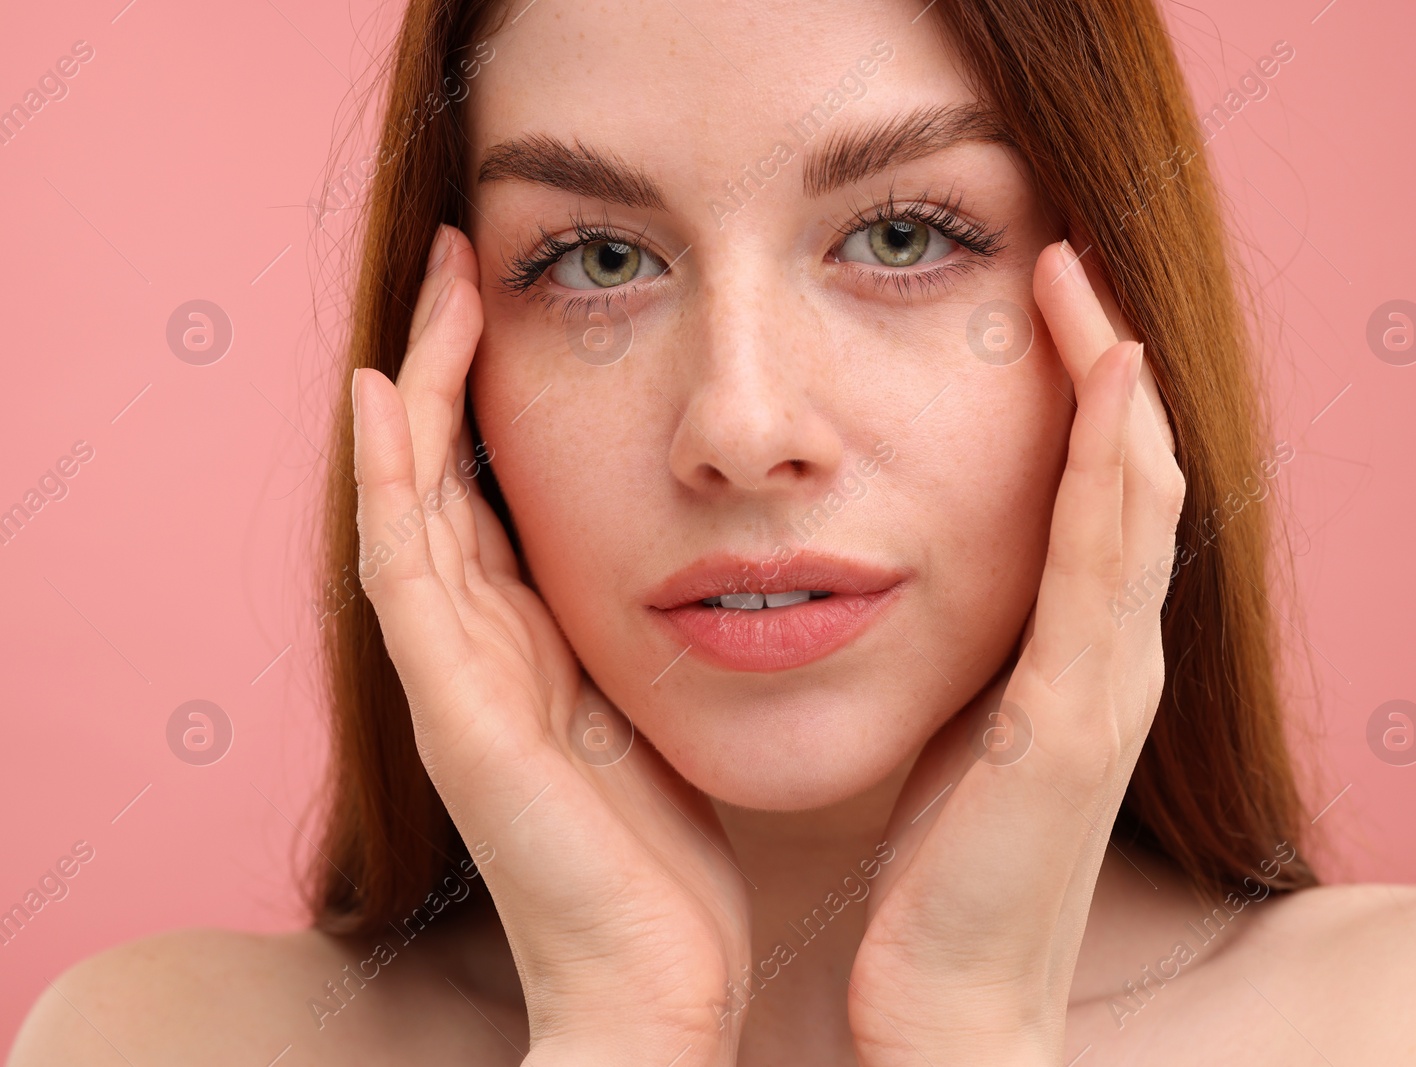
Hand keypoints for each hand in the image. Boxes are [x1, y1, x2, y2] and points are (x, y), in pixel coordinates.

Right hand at [353, 224, 749, 1065]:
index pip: (497, 497)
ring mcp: (457, 682)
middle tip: (468, 256)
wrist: (653, 989)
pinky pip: (408, 575)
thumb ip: (649, 645)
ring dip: (421, 391)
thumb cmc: (670, 865)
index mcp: (534, 651)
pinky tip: (389, 394)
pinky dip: (391, 482)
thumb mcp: (662, 718)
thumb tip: (705, 567)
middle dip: (454, 367)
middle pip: (446, 478)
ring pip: (413, 504)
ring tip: (438, 286)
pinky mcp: (457, 715)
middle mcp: (481, 653)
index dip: (498, 401)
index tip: (528, 303)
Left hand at [847, 239, 1183, 1065]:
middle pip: (1129, 480)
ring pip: (1133, 505)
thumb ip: (965, 656)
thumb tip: (903, 578)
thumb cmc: (940, 874)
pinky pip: (1102, 568)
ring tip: (1083, 288)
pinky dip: (1110, 471)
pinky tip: (1101, 389)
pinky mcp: (1072, 725)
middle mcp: (1113, 659)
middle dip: (1105, 367)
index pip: (1094, 498)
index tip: (1041, 302)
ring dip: (1115, 391)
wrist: (950, 1001)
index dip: (1082, 396)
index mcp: (1075, 660)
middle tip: (1069, 259)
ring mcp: (1106, 688)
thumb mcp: (953, 734)